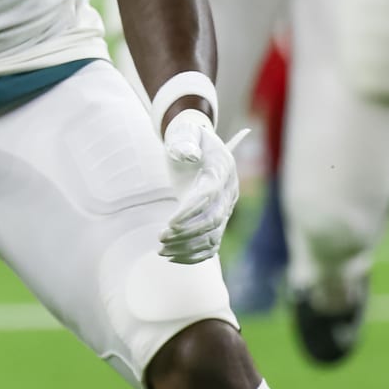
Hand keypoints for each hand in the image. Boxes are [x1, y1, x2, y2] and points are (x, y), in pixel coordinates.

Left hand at [158, 111, 247, 264]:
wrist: (196, 144)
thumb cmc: (186, 137)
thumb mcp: (184, 131)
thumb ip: (185, 140)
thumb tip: (187, 154)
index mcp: (222, 169)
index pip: (210, 195)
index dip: (191, 211)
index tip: (169, 222)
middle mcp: (228, 191)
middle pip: (214, 220)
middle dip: (188, 232)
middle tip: (160, 237)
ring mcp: (225, 207)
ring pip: (213, 236)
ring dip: (187, 247)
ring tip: (160, 250)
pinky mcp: (217, 218)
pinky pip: (211, 244)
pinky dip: (194, 254)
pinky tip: (171, 257)